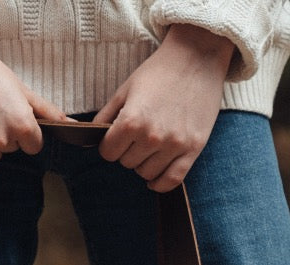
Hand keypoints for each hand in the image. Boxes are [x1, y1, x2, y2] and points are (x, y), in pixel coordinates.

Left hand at [94, 24, 233, 191]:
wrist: (198, 57)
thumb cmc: (159, 72)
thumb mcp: (125, 89)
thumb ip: (106, 116)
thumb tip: (92, 139)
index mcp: (131, 121)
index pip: (108, 153)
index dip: (109, 145)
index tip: (116, 137)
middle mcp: (152, 137)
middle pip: (127, 164)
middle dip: (127, 151)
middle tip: (138, 135)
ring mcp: (174, 145)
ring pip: (146, 174)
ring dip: (144, 163)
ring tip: (150, 146)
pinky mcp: (193, 149)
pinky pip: (172, 180)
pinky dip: (160, 183)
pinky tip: (155, 178)